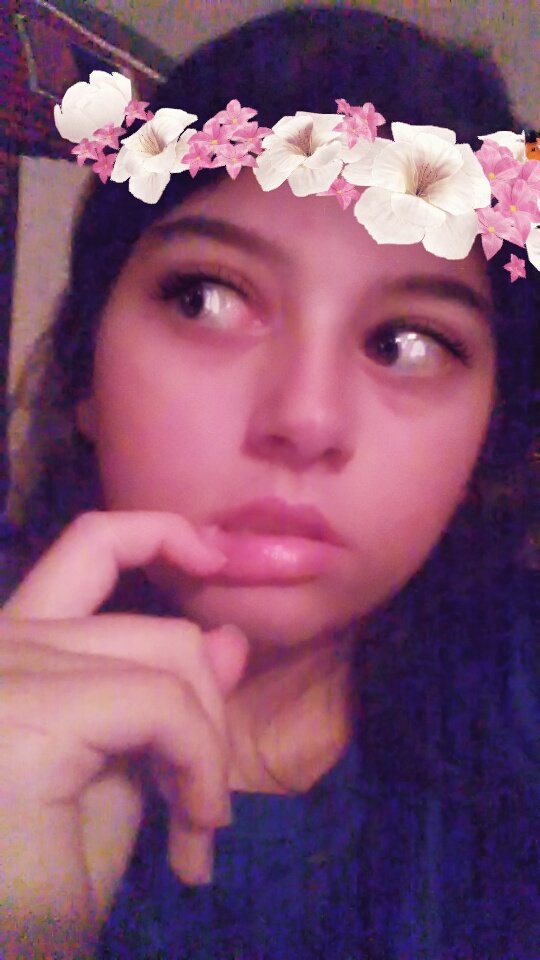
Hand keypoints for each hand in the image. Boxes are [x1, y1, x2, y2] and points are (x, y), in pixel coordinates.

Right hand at [0, 510, 247, 955]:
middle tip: (204, 807)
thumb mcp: (111, 783)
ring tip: (196, 830)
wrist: (4, 953)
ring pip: (169, 654)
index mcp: (10, 646)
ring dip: (206, 745)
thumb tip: (228, 638)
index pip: (93, 549)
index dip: (160, 535)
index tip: (217, 560)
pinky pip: (164, 705)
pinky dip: (200, 766)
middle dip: (206, 711)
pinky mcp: (33, 708)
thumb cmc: (26, 894)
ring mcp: (10, 664)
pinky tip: (192, 838)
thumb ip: (162, 703)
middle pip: (155, 626)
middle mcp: (2, 638)